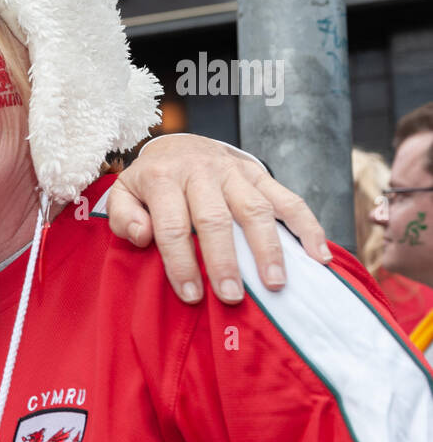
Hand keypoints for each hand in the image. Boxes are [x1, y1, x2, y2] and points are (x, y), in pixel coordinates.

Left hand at [107, 134, 330, 304]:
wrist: (178, 145)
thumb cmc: (150, 182)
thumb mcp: (123, 193)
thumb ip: (124, 216)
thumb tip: (144, 236)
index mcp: (163, 177)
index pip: (172, 225)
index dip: (181, 262)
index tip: (191, 295)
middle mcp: (202, 171)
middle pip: (216, 219)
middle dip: (225, 260)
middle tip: (231, 296)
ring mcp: (235, 171)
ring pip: (256, 209)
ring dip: (267, 248)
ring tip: (274, 283)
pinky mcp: (260, 174)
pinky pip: (288, 199)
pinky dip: (308, 227)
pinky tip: (318, 256)